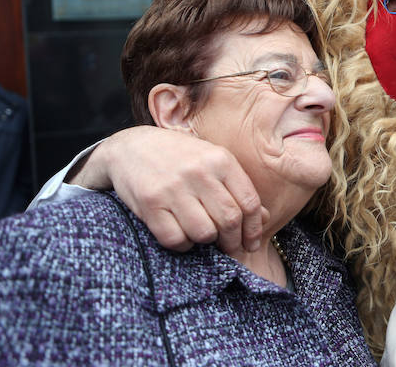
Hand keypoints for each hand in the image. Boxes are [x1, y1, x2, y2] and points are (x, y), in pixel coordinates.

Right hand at [75, 126, 266, 252]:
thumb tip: (264, 218)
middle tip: (230, 247)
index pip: (250, 203)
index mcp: (221, 160)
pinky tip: (181, 235)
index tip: (251, 243)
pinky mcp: (150, 202)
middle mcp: (199, 172)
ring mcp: (173, 187)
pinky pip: (175, 238)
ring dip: (206, 241)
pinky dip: (182, 245)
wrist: (132, 147)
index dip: (254, 229)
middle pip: (230, 220)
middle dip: (233, 241)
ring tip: (201, 234)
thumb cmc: (181, 158)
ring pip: (204, 233)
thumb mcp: (213, 162)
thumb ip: (238, 188)